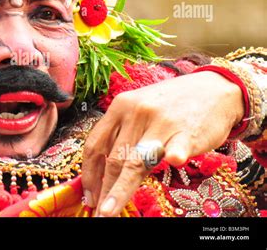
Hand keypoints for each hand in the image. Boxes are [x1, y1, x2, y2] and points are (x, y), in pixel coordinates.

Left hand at [81, 71, 244, 216]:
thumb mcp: (138, 110)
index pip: (96, 144)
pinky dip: (173, 155)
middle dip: (103, 189)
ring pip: (136, 162)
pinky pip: (176, 147)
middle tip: (99, 212)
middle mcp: (137, 113)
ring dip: (120, 190)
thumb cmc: (170, 104)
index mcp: (120, 106)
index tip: (87, 195)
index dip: (88, 173)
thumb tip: (102, 171)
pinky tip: (173, 161)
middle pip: (114, 158)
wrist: (213, 89)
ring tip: (109, 211)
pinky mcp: (187, 132)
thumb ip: (122, 134)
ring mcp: (162, 122)